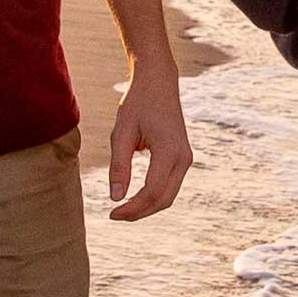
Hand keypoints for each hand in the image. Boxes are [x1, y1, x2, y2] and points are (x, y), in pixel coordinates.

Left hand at [107, 75, 190, 220]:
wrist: (158, 81)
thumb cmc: (138, 103)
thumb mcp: (122, 133)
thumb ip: (119, 166)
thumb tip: (115, 197)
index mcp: (169, 151)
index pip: (152, 192)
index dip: (132, 208)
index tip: (111, 213)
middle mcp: (183, 158)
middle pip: (163, 199)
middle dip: (140, 212)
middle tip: (115, 215)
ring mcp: (186, 158)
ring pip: (169, 195)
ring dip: (147, 206)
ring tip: (123, 209)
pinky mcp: (182, 157)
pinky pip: (170, 185)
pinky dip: (154, 196)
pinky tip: (135, 197)